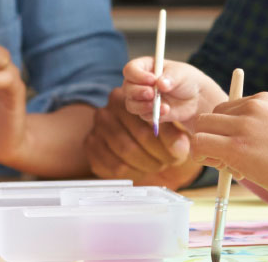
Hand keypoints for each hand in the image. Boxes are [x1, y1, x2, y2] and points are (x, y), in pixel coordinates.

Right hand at [84, 87, 201, 187]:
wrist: (138, 147)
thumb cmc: (157, 137)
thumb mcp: (172, 133)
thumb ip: (175, 137)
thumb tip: (177, 145)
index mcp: (125, 97)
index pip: (144, 114)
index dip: (162, 130)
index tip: (175, 143)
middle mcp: (106, 110)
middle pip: (138, 134)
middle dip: (158, 151)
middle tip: (169, 161)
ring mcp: (96, 129)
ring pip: (127, 151)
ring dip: (147, 162)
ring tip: (157, 164)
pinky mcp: (91, 147)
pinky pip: (114, 165)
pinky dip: (133, 171)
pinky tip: (141, 169)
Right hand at [119, 57, 226, 132]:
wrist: (195, 98)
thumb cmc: (186, 80)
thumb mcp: (181, 73)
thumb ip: (170, 77)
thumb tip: (161, 84)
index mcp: (144, 67)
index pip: (130, 70)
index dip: (138, 75)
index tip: (152, 80)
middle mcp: (139, 83)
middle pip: (127, 88)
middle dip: (138, 92)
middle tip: (152, 93)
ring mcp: (142, 99)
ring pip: (131, 104)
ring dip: (143, 105)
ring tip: (160, 105)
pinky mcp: (147, 112)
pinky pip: (143, 115)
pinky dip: (153, 114)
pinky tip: (166, 110)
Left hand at [192, 92, 267, 207]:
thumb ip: (257, 130)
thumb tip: (225, 144)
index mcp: (264, 100)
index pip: (226, 109)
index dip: (227, 132)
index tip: (243, 151)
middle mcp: (252, 106)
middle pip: (209, 117)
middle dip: (214, 139)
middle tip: (232, 162)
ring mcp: (243, 125)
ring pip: (200, 128)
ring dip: (208, 149)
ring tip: (233, 167)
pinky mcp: (236, 147)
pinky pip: (199, 145)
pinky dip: (204, 158)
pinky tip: (229, 171)